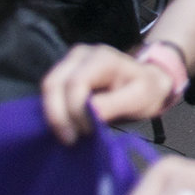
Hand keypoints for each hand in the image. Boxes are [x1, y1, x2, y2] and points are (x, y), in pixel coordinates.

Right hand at [41, 43, 176, 143]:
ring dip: (53, 114)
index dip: (75, 111)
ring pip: (48, 86)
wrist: (147, 81)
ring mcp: (70, 60)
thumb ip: (113, 104)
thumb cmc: (145, 89)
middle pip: (54, 83)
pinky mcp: (64, 71)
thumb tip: (88, 114)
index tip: (86, 132)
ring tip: (68, 135)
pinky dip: (53, 110)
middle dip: (58, 115)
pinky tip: (64, 126)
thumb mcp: (138, 98)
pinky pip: (50, 91)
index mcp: (102, 58)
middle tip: (70, 140)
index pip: (75, 84)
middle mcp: (81, 54)